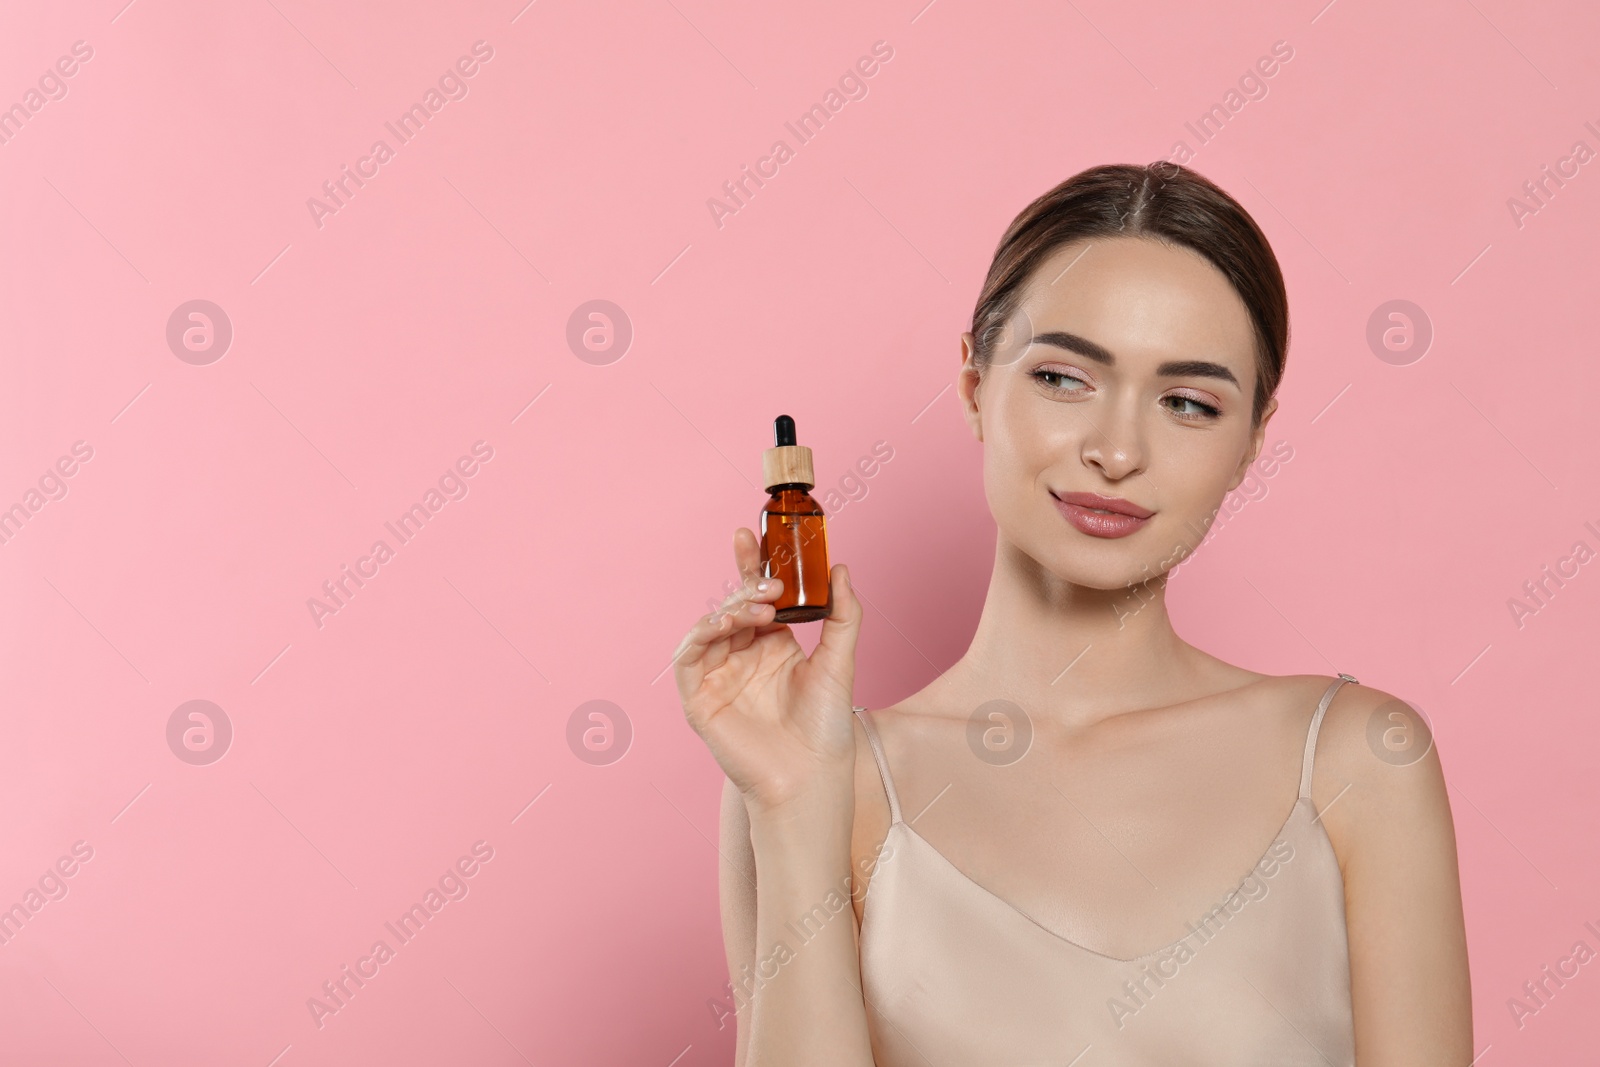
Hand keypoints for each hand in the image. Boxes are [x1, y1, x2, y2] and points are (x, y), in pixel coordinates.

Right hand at [674, 527, 862, 816]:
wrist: (811, 776)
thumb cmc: (826, 726)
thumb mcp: (840, 659)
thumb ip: (843, 613)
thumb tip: (841, 567)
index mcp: (772, 646)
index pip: (755, 596)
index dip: (749, 564)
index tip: (750, 534)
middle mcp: (742, 657)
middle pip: (731, 606)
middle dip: (745, 584)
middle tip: (768, 578)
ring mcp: (718, 676)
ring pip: (710, 626)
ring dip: (730, 608)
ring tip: (759, 608)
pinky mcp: (699, 699)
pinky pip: (688, 656)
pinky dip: (701, 634)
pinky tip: (725, 625)